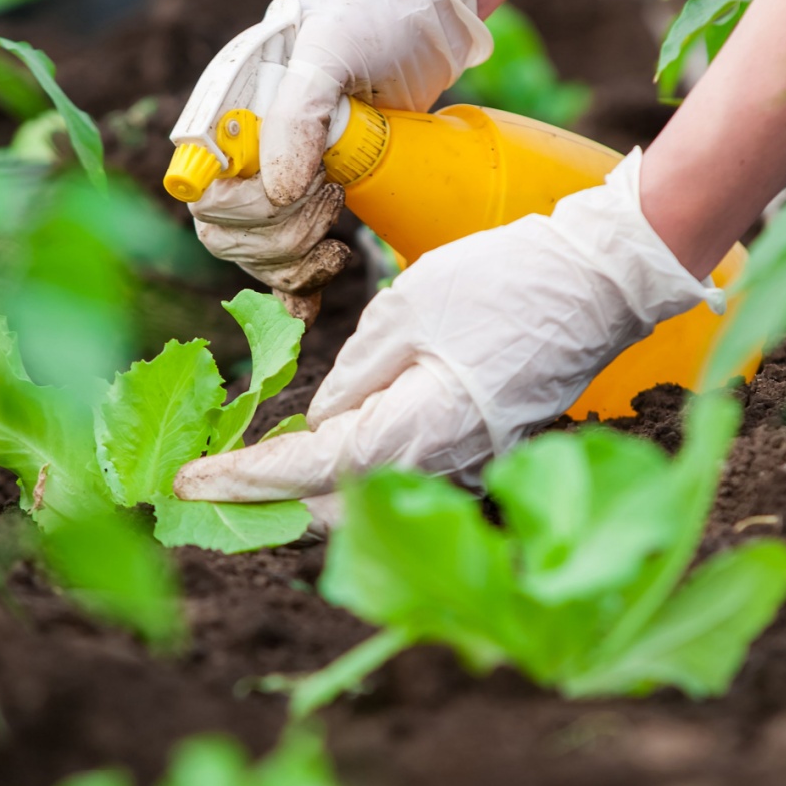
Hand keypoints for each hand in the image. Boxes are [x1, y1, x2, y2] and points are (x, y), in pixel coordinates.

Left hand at [174, 149, 722, 509]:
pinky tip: (357, 425)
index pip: (308, 469)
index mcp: (415, 430)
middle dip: (279, 489)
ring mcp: (475, 465)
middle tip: (230, 460)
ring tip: (280, 445)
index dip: (242, 478)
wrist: (600, 283)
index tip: (186, 482)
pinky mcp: (492, 450)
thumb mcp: (408, 308)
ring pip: (377, 492)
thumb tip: (326, 418)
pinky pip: (417, 471)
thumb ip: (355, 373)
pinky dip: (372, 460)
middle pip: (339, 502)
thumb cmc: (504, 283)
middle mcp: (445, 467)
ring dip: (324, 478)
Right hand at [190, 0, 491, 320]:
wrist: (423, 15)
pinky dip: (295, 288)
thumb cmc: (373, 15)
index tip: (304, 190)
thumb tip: (276, 191)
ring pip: (254, 253)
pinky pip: (284, 259)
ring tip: (340, 230)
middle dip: (280, 236)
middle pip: (226, 230)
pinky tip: (313, 302)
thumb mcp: (332, 49)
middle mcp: (244, 145)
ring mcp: (277, 172)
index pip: (203, 188)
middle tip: (334, 201)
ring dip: (295, 260)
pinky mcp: (311, 194)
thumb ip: (297, 113)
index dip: (245, 210)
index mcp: (228, 108)